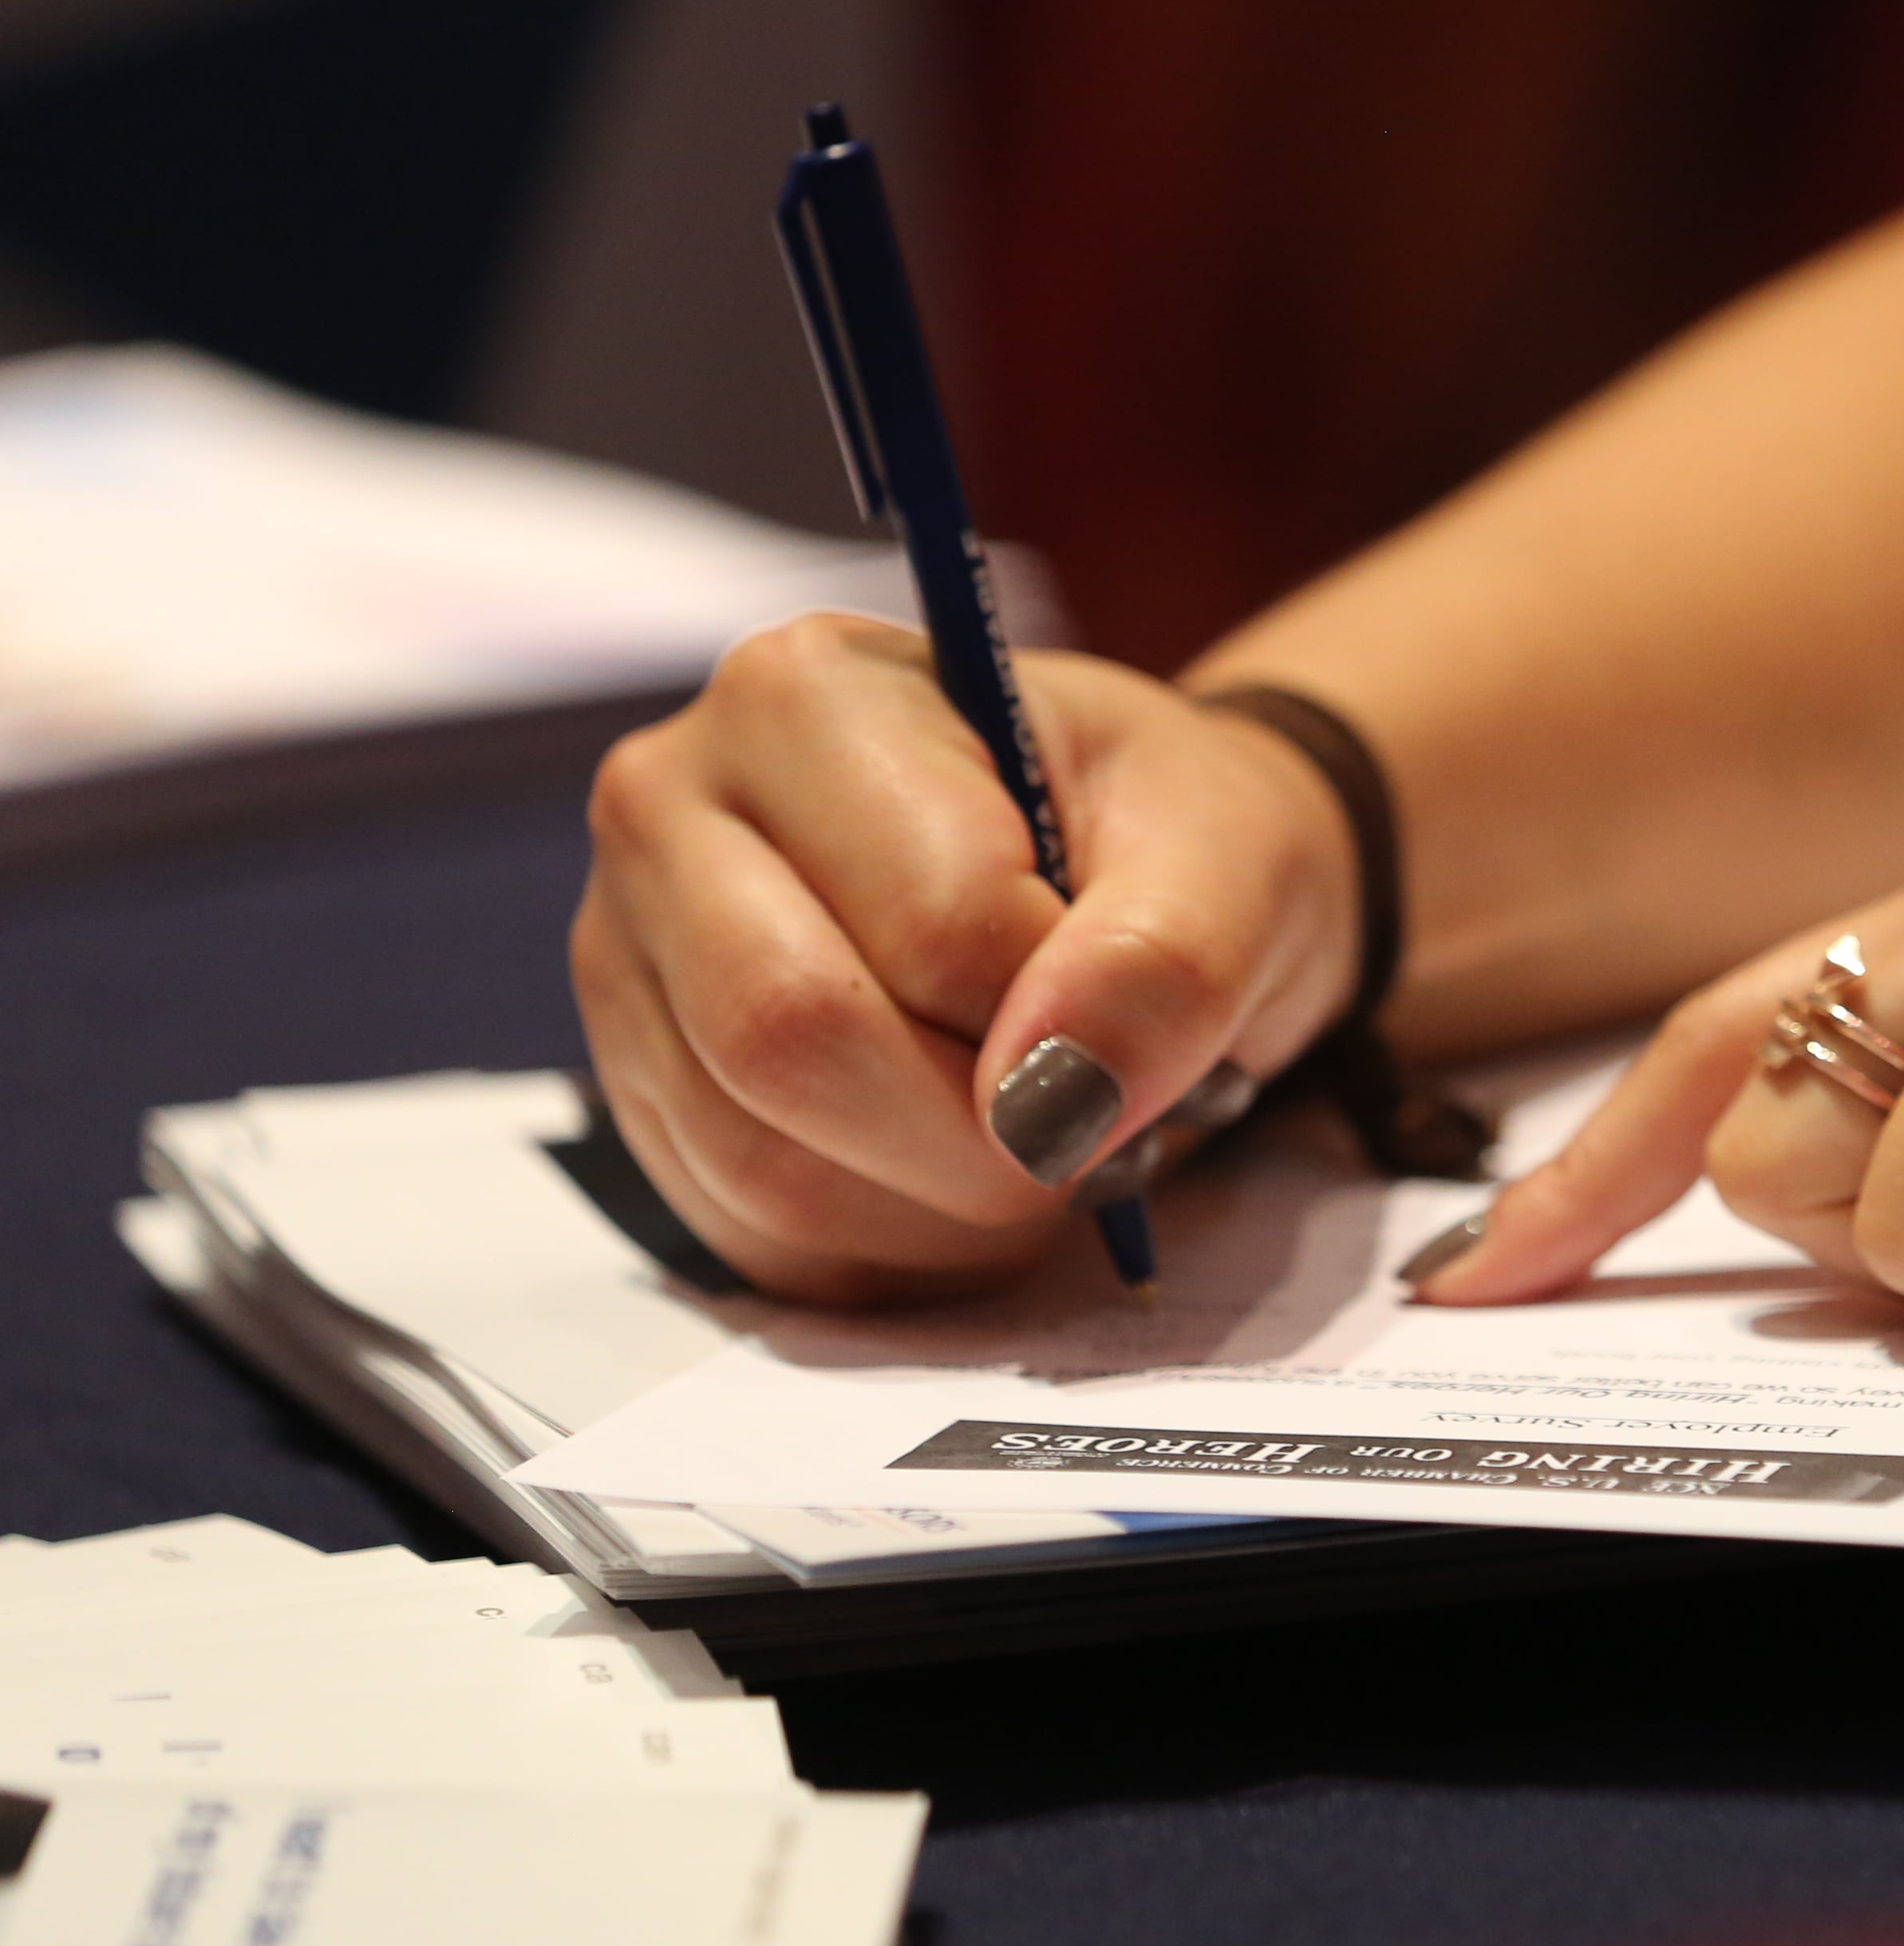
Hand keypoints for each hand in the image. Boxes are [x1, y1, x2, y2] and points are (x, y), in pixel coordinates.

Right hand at [572, 614, 1358, 1300]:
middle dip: (983, 1141)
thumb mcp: (1229, 858)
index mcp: (805, 693)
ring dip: (945, 1211)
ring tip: (1044, 1148)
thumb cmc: (1169, 839)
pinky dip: (892, 1252)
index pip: (929, 923)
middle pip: (791, 1038)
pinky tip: (970, 1192)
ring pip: (759, 1161)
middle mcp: (672, 807)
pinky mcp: (646, 1091)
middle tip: (1095, 1133)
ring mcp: (633, 958)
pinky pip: (748, 1234)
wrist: (1135, 875)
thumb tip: (1046, 1101)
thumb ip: (1165, 962)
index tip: (1139, 1010)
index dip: (1061, 1014)